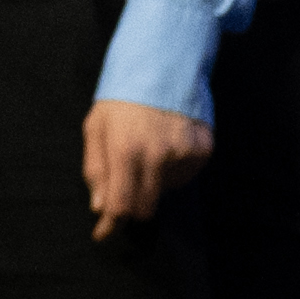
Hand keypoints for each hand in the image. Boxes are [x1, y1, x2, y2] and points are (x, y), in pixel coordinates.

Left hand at [80, 95, 212, 239]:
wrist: (161, 65)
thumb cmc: (121, 98)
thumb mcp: (96, 127)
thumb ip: (96, 169)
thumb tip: (100, 208)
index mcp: (126, 149)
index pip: (122, 205)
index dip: (112, 224)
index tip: (104, 234)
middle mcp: (158, 155)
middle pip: (146, 207)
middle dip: (132, 205)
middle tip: (125, 188)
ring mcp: (184, 153)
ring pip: (167, 191)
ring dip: (155, 182)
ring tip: (148, 150)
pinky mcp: (204, 149)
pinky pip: (186, 176)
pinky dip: (174, 170)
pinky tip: (167, 145)